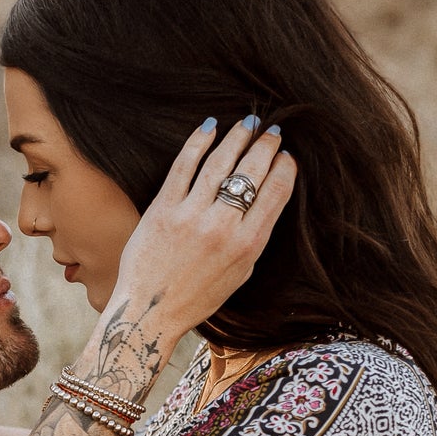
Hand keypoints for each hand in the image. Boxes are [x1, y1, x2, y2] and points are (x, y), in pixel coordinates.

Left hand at [110, 116, 295, 359]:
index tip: (286, 156)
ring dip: (238, 137)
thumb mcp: (239, 273)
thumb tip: (266, 199)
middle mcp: (222, 227)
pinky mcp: (163, 209)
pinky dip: (199, 142)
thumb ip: (253, 237)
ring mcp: (191, 216)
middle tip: (271, 130)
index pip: (276, 192)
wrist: (150, 312)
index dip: (285, 168)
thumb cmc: (197, 296)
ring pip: (221, 162)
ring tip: (248, 123)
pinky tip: (210, 127)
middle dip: (266, 145)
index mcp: (248, 245)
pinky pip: (184, 166)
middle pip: (252, 172)